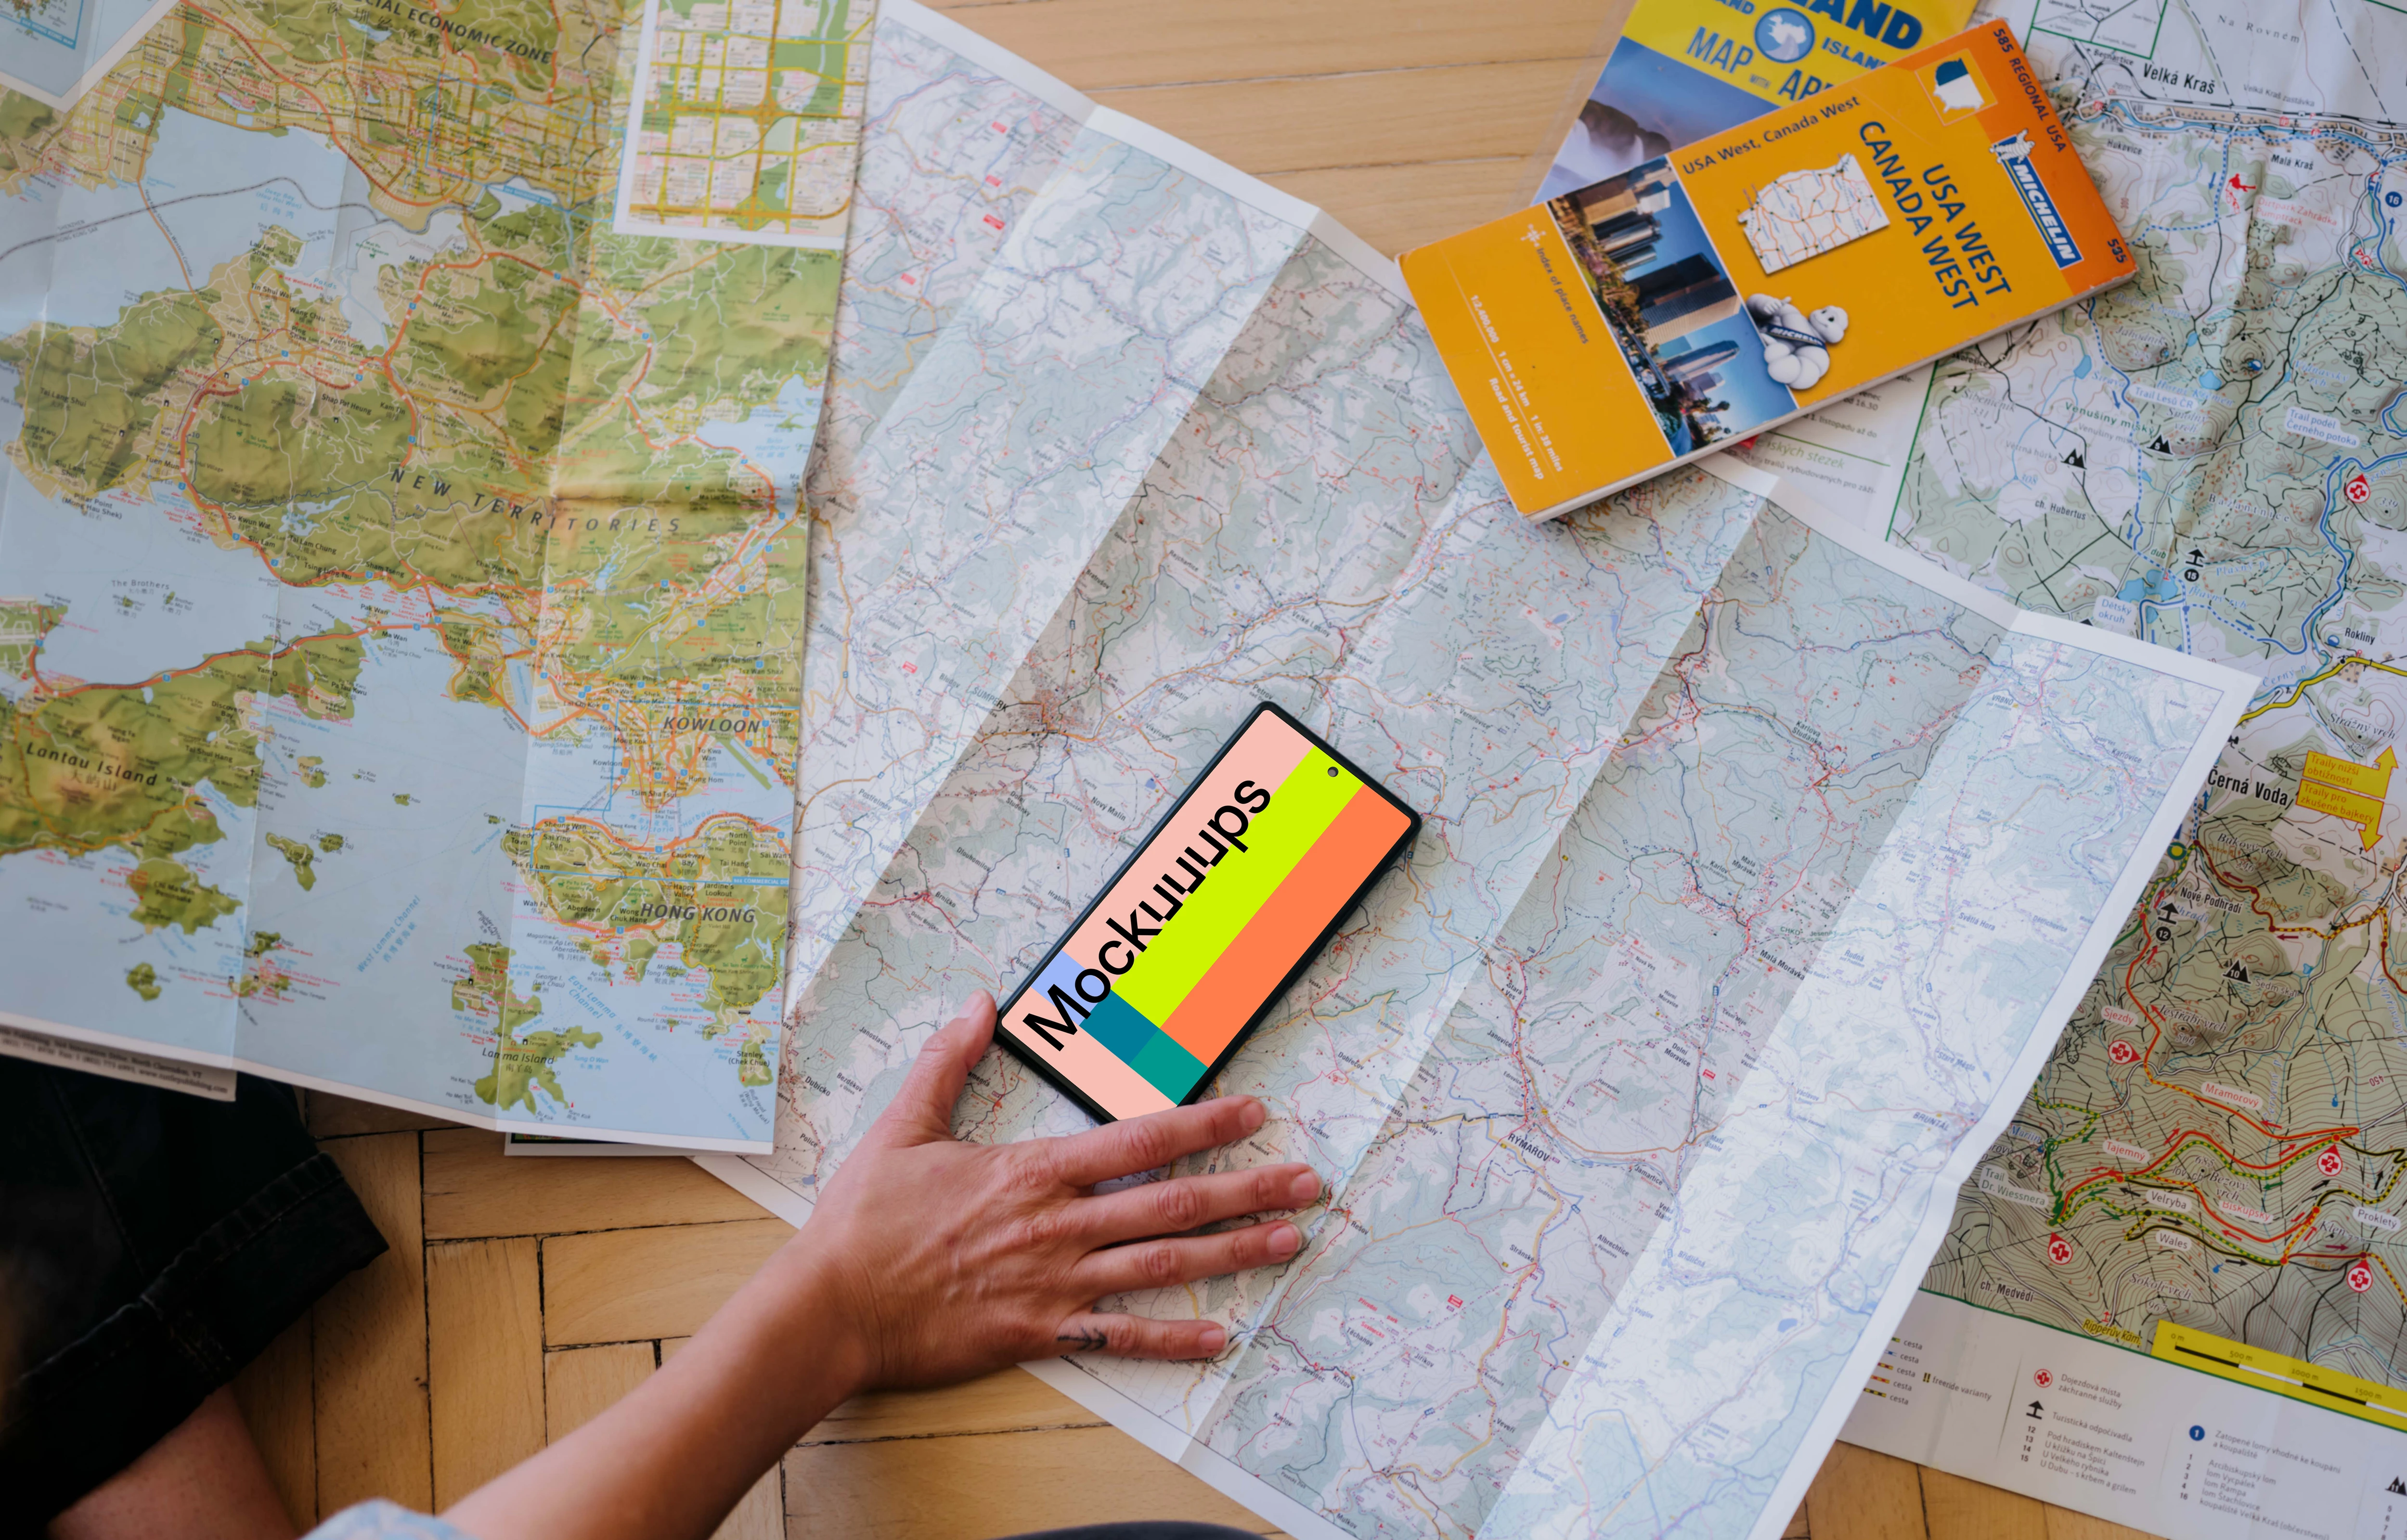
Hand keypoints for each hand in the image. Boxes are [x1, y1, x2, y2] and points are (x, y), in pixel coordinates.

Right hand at [801, 990, 1320, 1389]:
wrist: (832, 1305)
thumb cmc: (865, 1219)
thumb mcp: (903, 1126)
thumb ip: (947, 1062)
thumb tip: (979, 1000)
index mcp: (1033, 1172)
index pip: (1139, 1141)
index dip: (1204, 1125)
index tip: (1255, 1114)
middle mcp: (1058, 1225)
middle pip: (1172, 1203)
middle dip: (1247, 1190)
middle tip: (1306, 1182)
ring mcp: (1054, 1283)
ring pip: (1162, 1265)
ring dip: (1232, 1254)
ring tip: (1288, 1242)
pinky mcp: (1039, 1333)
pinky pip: (1120, 1339)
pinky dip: (1172, 1340)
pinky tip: (1219, 1338)